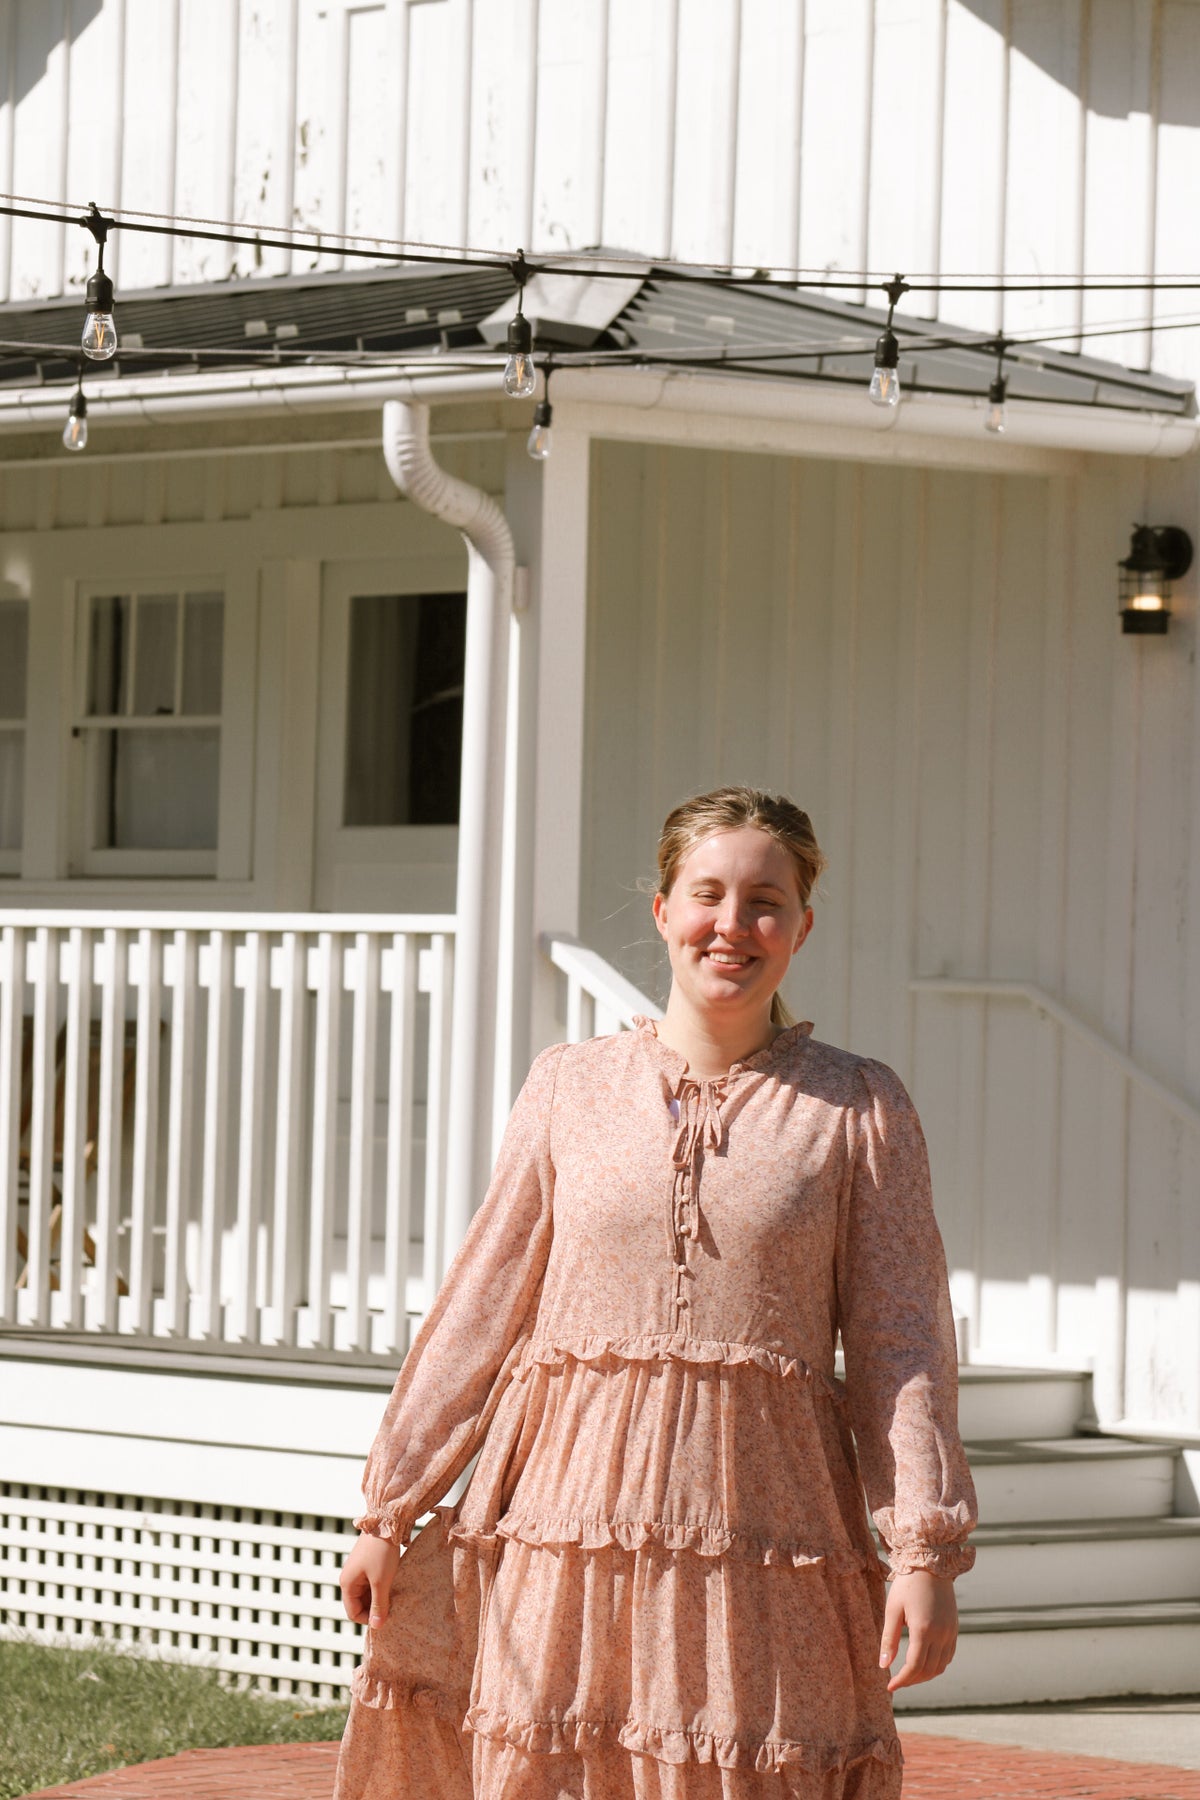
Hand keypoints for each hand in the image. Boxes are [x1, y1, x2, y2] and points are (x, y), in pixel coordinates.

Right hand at [339, 1530, 401, 1627]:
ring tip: (393, 1597)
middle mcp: (349, 1578)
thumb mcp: (381, 1581)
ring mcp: (357, 1570)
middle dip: (374, 1609)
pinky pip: (371, 1583)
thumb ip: (379, 1605)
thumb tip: (376, 1626)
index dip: (368, 1619)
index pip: (353, 1613)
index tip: (385, 1618)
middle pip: (359, 1604)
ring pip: (366, 1594)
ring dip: (378, 1598)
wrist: (386, 1522)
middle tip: (392, 1608)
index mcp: (347, 1584)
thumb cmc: (382, 1552)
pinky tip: (392, 1586)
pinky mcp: (367, 1564)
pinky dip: (380, 1588)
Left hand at [878, 1570, 957, 1691]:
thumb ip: (888, 1639)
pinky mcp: (954, 1628)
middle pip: (928, 1670)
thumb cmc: (907, 1585)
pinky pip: (948, 1656)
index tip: (890, 1687)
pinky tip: (924, 1663)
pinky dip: (936, 1665)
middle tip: (896, 1682)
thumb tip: (883, 1666)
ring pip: (940, 1667)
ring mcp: (950, 1632)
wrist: (931, 1564)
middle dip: (911, 1680)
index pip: (914, 1666)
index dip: (902, 1680)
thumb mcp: (893, 1609)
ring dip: (924, 1675)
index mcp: (923, 1629)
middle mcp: (941, 1634)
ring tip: (908, 1675)